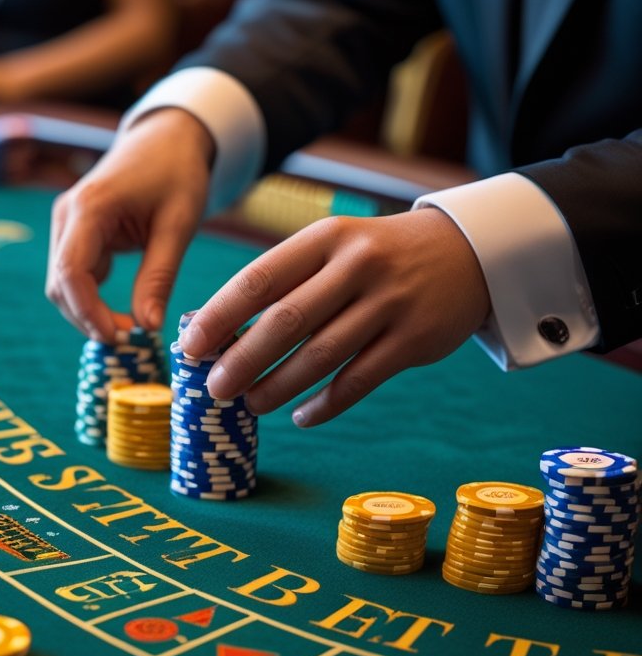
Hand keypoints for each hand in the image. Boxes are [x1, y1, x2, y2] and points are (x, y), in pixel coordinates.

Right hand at [46, 108, 213, 340]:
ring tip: (129, 328)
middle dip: (88, 318)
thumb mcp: (178, 223)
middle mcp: (67, 215)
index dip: (88, 312)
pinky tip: (123, 311)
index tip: (117, 338)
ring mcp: (67, 223)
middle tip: (129, 342)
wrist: (166, 137)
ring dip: (88, 312)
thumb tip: (148, 327)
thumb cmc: (176, 172)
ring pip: (63, 283)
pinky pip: (75, 275)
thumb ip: (159, 276)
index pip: (71, 272)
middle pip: (60, 283)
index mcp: (89, 207)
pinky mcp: (75, 232)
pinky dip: (92, 299)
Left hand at [179, 208, 490, 426]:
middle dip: (243, 360)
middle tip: (215, 389)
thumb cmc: (373, 256)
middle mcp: (356, 266)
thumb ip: (284, 283)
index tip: (190, 347)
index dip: (219, 317)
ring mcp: (389, 303)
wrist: (466, 252)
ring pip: (321, 356)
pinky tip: (301, 416)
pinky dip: (325, 404)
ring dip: (279, 387)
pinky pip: (359, 381)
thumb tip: (219, 335)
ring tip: (251, 404)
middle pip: (287, 321)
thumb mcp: (331, 248)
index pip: (259, 279)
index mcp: (324, 239)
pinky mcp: (414, 339)